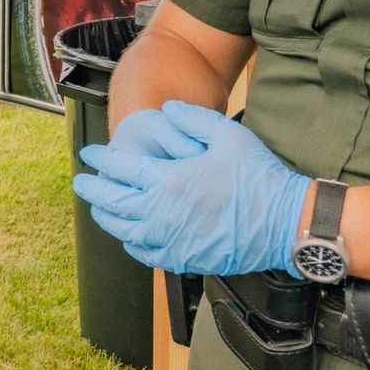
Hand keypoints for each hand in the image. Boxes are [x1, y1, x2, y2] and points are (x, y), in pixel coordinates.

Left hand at [72, 100, 310, 275]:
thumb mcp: (228, 134)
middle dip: (92, 189)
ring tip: (99, 208)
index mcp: (168, 181)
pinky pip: (145, 254)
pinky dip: (131, 243)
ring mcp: (171, 240)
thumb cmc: (260, 179)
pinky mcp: (184, 259)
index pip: (120, 169)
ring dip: (106, 217)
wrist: (287, 223)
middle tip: (82, 181)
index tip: (91, 154)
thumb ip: (192, 118)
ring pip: (123, 231)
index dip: (101, 159)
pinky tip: (130, 236)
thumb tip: (168, 109)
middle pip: (112, 201)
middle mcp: (161, 213)